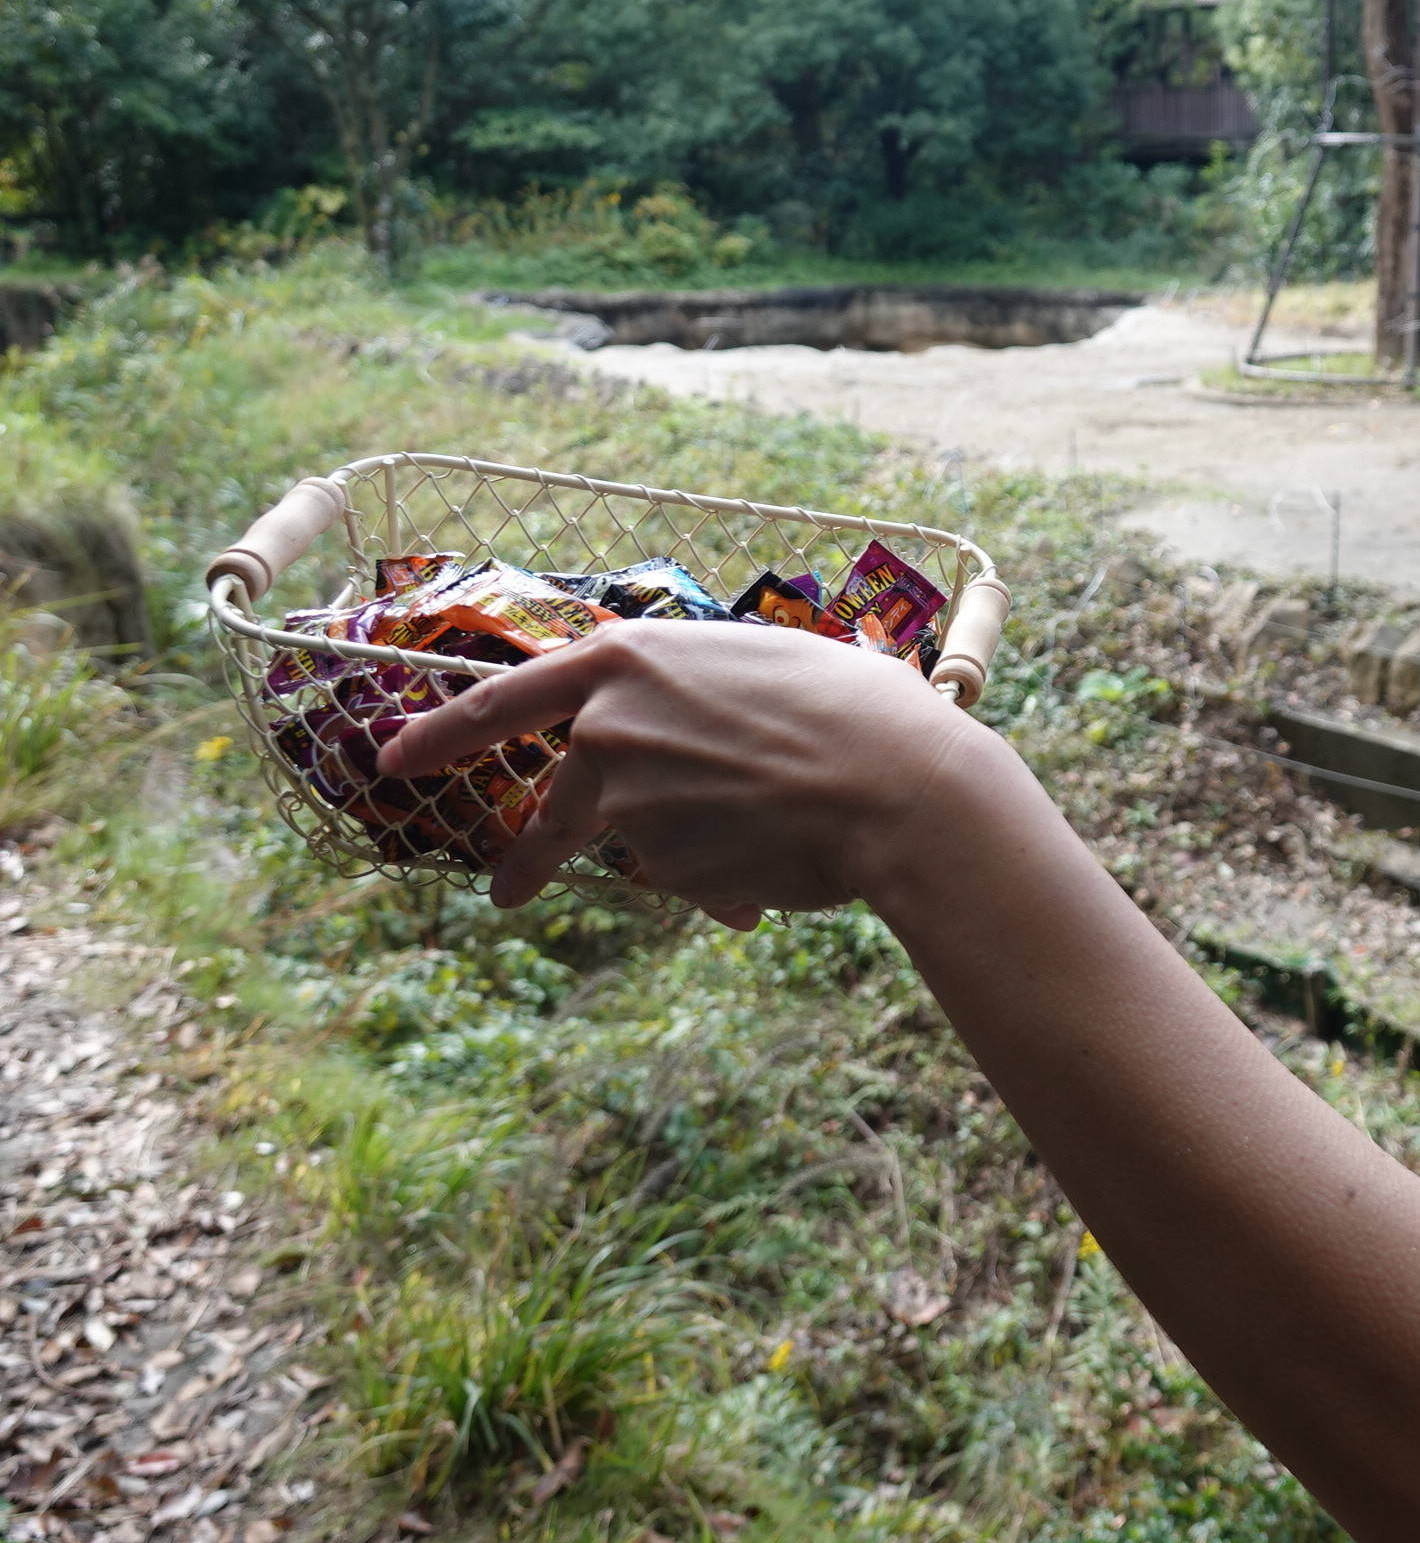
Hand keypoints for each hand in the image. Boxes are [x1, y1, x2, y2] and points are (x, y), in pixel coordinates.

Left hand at [375, 620, 995, 921]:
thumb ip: (687, 687)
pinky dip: (720, 880)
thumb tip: (663, 721)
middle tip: (508, 888)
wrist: (896, 786)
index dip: (440, 733)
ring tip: (768, 845)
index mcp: (626, 663)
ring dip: (688, 856)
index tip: (389, 759)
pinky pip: (683, 879)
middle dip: (529, 857)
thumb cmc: (849, 708)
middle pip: (552, 806)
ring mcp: (629, 805)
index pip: (503, 702)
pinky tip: (779, 862)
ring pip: (637, 844)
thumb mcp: (758, 662)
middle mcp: (608, 730)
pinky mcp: (664, 867)